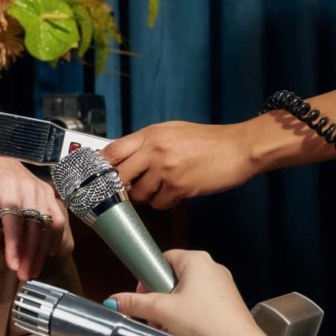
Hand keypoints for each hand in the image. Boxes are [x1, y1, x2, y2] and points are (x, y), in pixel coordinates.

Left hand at [0, 149, 65, 279]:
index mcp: (8, 187)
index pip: (14, 220)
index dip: (15, 244)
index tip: (13, 265)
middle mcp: (29, 189)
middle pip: (33, 226)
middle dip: (29, 254)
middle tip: (24, 275)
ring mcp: (41, 191)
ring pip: (47, 225)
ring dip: (42, 250)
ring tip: (33, 270)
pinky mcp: (48, 192)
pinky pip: (56, 217)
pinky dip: (55, 236)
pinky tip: (49, 253)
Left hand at [102, 119, 257, 207]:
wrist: (239, 148)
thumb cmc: (207, 141)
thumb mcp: (171, 132)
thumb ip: (146, 143)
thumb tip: (122, 158)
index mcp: (150, 134)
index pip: (112, 151)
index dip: (100, 166)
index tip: (97, 175)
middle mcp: (154, 151)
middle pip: (118, 176)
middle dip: (119, 187)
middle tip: (126, 190)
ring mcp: (166, 169)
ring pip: (139, 194)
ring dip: (146, 196)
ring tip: (161, 188)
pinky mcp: (180, 187)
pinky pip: (159, 204)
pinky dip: (164, 202)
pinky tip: (176, 193)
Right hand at [107, 250, 271, 335]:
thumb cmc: (207, 324)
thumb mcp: (162, 312)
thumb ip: (134, 304)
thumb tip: (114, 300)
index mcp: (197, 260)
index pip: (162, 258)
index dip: (148, 277)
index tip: (143, 296)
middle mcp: (212, 268)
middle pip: (172, 277)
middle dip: (159, 298)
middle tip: (154, 316)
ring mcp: (222, 286)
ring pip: (185, 292)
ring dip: (172, 309)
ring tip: (168, 327)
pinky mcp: (227, 303)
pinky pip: (199, 303)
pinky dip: (188, 315)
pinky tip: (184, 332)